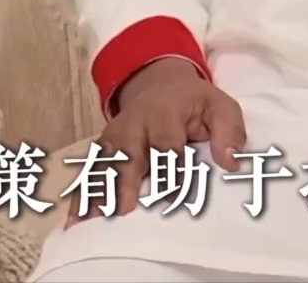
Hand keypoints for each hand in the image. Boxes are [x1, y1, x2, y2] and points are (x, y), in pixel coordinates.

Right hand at [66, 57, 245, 226]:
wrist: (160, 85)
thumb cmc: (194, 104)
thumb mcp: (220, 106)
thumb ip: (229, 130)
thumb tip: (231, 161)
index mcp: (163, 112)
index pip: (166, 143)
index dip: (170, 170)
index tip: (174, 198)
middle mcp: (132, 123)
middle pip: (126, 154)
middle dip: (124, 181)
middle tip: (123, 210)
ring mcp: (113, 136)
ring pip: (103, 164)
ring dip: (97, 192)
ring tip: (92, 223)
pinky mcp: (102, 149)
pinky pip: (90, 172)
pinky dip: (81, 196)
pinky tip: (76, 221)